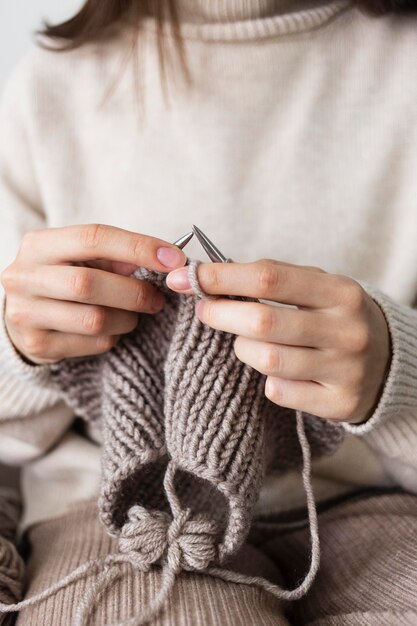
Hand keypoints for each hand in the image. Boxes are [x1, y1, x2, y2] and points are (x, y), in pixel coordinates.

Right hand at [1, 224, 185, 363]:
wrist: (25, 312)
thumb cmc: (64, 278)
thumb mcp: (82, 258)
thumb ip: (116, 256)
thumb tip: (164, 261)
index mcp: (38, 245)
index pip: (93, 238)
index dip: (138, 247)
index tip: (174, 259)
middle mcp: (24, 277)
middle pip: (88, 283)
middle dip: (134, 292)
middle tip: (158, 298)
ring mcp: (25, 314)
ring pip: (93, 319)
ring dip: (127, 318)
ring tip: (133, 315)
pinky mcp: (37, 345)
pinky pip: (93, 342)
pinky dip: (113, 336)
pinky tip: (112, 329)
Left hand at [166, 259, 391, 424]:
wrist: (388, 361)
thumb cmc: (335, 317)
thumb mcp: (318, 288)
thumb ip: (273, 280)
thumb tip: (208, 277)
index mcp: (341, 292)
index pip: (270, 277)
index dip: (223, 277)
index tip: (189, 276)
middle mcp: (347, 330)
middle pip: (263, 322)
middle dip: (221, 315)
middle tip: (205, 311)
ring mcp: (346, 369)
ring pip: (267, 360)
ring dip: (244, 349)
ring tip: (247, 342)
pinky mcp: (340, 403)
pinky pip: (279, 391)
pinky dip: (267, 380)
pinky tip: (278, 371)